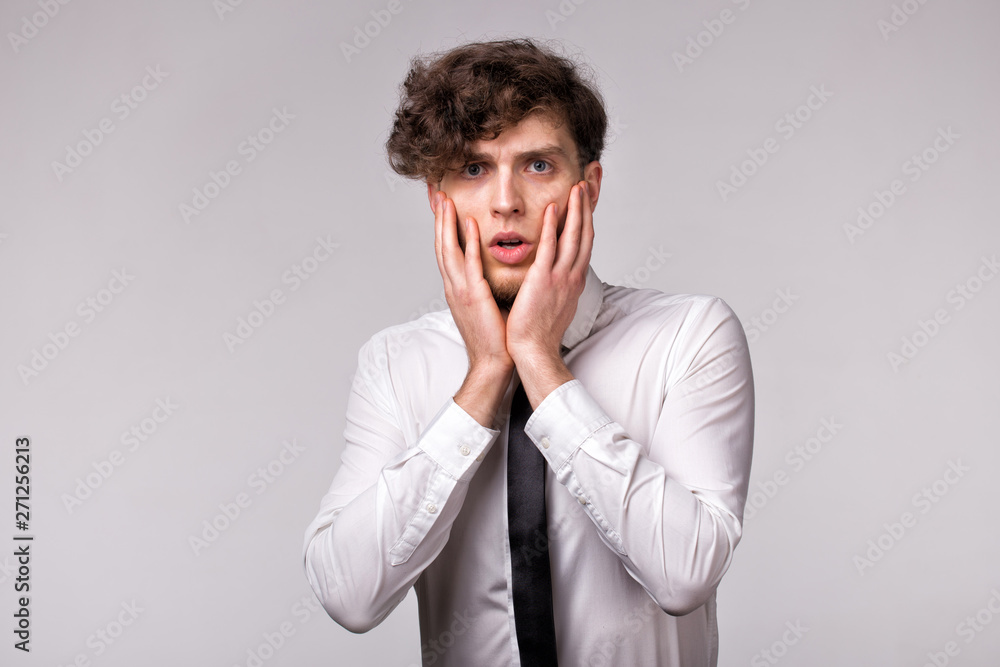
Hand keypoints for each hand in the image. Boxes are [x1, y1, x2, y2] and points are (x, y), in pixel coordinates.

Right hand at [433, 191, 513, 376]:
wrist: (493, 363)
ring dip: (446, 223)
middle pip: (441, 245)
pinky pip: (470, 264)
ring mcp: (461, 291)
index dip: (442, 227)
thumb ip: (483, 286)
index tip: (442, 205)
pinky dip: (468, 242)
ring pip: (449, 250)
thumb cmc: (494, 337)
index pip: (446, 251)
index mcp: (457, 289)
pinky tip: (469, 223)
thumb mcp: (485, 306)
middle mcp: (454, 287)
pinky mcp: (474, 296)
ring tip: (445, 200)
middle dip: (438, 218)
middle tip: (436, 193)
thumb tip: (489, 273)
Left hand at [506, 181, 593, 400]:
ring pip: (573, 237)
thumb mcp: (556, 304)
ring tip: (576, 188)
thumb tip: (558, 277)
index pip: (585, 245)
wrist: (534, 351)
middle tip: (586, 185)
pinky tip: (553, 208)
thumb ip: (558, 286)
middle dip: (586, 209)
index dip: (587, 222)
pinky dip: (553, 227)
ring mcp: (560, 278)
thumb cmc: (540, 333)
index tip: (586, 204)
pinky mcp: (543, 280)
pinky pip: (550, 248)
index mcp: (574, 281)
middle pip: (585, 235)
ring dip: (576, 210)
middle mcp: (572, 277)